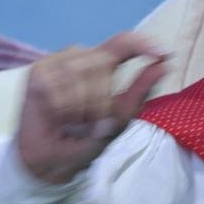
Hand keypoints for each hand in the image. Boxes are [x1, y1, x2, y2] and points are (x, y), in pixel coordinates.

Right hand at [14, 31, 169, 185]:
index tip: (162, 54)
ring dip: (81, 108)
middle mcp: (80, 57)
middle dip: (102, 100)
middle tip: (92, 124)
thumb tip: (164, 64)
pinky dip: (64, 111)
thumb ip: (139, 93)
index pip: (123, 41)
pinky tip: (57, 118)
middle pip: (103, 62)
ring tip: (73, 122)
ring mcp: (57, 61)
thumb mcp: (118, 121)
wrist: (50, 161)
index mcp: (102, 64)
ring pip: (80, 75)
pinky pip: (60, 89)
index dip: (141, 43)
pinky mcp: (38, 72)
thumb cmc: (83, 140)